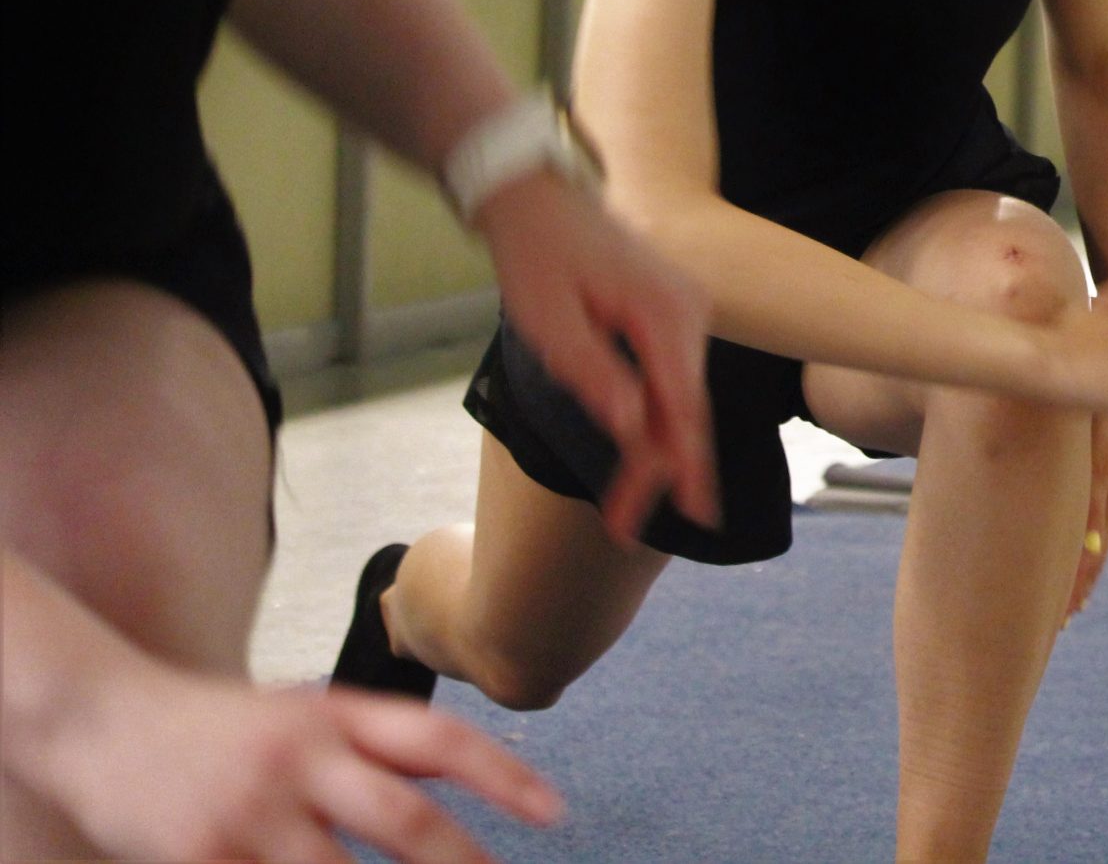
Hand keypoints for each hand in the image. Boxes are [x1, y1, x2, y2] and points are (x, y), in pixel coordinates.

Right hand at [54, 664, 559, 863]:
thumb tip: (469, 767)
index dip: (501, 774)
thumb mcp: (307, 712)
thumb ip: (378, 744)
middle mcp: (299, 758)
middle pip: (402, 818)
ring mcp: (249, 812)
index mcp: (335, 715)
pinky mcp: (202, 858)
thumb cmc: (220, 728)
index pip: (437, 738)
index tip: (551, 811)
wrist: (103, 723)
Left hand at [475, 170, 719, 544]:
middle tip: (623, 525)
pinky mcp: (671, 316)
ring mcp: (685, 312)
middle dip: (660, 471)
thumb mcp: (550, 322)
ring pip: (680, 398)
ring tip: (624, 504)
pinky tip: (638, 454)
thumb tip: (632, 428)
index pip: (681, 407)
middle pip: (686, 409)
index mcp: (665, 314)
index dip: (673, 468)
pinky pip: (671, 378)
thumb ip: (594, 376)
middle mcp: (689, 312)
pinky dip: (655, 419)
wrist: (536, 200)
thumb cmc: (536, 256)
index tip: (668, 516)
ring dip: (655, 450)